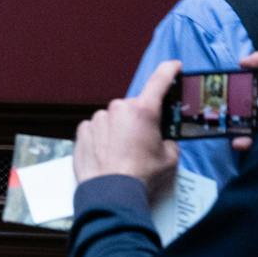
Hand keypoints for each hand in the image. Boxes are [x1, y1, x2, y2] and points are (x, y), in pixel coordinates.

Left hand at [73, 60, 179, 195]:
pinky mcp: (83, 129)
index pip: (159, 81)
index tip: (173, 65)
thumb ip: (169, 141)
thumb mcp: (170, 158)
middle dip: (141, 121)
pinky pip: (98, 128)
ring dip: (121, 130)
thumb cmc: (142, 175)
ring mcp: (98, 118)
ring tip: (124, 154)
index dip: (168, 70)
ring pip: (115, 119)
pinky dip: (104, 138)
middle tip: (145, 143)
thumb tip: (163, 139)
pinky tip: (109, 154)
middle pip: (135, 108)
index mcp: (143, 111)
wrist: (111, 191)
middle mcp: (119, 108)